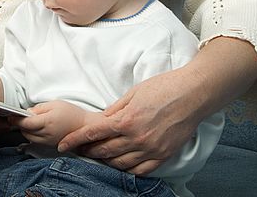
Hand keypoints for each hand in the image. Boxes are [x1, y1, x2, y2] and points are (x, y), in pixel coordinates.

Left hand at [14, 100, 101, 146]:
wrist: (85, 126)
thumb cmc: (72, 113)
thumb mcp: (55, 104)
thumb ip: (39, 108)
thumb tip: (27, 112)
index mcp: (48, 122)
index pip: (26, 123)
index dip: (16, 119)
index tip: (11, 115)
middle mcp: (47, 134)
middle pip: (25, 131)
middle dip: (20, 124)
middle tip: (18, 116)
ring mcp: (48, 142)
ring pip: (29, 138)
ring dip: (25, 130)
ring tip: (28, 121)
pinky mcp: (50, 145)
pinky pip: (35, 141)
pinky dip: (32, 135)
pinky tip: (35, 128)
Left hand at [56, 67, 200, 173]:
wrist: (193, 94)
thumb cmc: (164, 87)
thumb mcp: (133, 93)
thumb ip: (115, 109)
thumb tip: (101, 120)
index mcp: (126, 120)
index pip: (92, 134)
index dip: (74, 140)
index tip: (63, 144)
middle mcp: (136, 138)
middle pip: (103, 151)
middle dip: (87, 151)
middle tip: (79, 150)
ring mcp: (150, 149)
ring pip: (120, 164)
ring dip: (106, 162)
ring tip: (98, 157)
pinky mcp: (163, 155)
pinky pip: (140, 170)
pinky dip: (128, 170)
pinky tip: (122, 165)